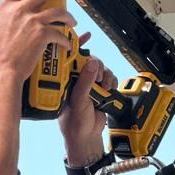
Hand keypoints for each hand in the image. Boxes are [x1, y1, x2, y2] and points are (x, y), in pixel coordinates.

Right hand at [0, 0, 74, 81]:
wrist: (0, 72)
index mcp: (4, 8)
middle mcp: (19, 11)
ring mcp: (31, 21)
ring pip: (57, 12)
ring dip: (68, 15)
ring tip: (72, 19)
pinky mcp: (42, 34)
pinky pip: (59, 33)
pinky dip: (65, 38)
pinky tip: (67, 43)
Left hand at [58, 33, 117, 163]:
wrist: (86, 138)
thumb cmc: (74, 124)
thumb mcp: (78, 100)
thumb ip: (85, 82)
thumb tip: (91, 64)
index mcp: (64, 81)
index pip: (68, 58)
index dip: (76, 45)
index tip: (84, 36)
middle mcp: (74, 81)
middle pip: (87, 61)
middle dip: (95, 64)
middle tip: (97, 74)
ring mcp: (86, 85)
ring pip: (99, 69)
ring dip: (104, 74)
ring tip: (102, 84)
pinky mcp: (98, 90)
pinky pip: (107, 78)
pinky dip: (110, 81)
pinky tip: (107, 87)